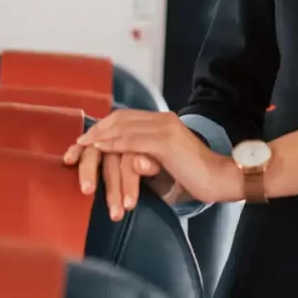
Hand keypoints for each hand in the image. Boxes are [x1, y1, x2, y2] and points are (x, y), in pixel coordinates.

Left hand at [63, 110, 241, 207]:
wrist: (221, 179)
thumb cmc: (195, 178)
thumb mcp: (166, 166)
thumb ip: (148, 159)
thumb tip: (134, 162)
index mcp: (163, 122)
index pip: (126, 118)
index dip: (104, 127)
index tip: (85, 141)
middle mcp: (163, 119)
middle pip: (120, 118)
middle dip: (96, 130)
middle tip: (77, 144)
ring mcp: (165, 128)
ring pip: (123, 127)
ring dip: (100, 136)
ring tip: (82, 146)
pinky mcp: (166, 142)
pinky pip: (133, 141)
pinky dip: (113, 144)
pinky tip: (99, 149)